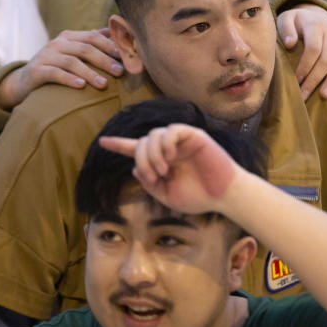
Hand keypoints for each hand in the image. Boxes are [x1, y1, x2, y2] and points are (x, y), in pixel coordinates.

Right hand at [0, 28, 123, 109]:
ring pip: (71, 61)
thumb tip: (118, 33)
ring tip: (104, 84)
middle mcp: (57, 43)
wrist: (25, 80)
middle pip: (85, 48)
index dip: (111, 45)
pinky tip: (81, 86)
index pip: (93, 37)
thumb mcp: (74, 52)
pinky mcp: (37, 70)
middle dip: (104, 59)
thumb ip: (93, 43)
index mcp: (69, 37)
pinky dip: (69, 79)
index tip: (126, 56)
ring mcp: (46, 56)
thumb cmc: (57, 66)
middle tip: (120, 72)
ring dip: (90, 73)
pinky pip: (55, 73)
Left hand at [99, 124, 239, 214]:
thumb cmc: (198, 197)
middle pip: (141, 142)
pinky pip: (171, 130)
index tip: (102, 142)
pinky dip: (166, 143)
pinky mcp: (193, 135)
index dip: (118, 145)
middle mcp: (168, 149)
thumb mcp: (167, 195)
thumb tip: (135, 169)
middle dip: (141, 159)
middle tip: (154, 176)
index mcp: (160, 162)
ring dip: (152, 154)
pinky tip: (171, 157)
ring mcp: (180, 141)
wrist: (223, 195)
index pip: (135, 149)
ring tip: (163, 170)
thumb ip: (149, 183)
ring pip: (153, 135)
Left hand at [277, 4, 326, 99]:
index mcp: (315, 25)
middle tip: (304, 95)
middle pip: (326, 59)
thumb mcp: (286, 19)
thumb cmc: (297, 23)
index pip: (313, 49)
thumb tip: (290, 43)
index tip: (296, 81)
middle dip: (315, 79)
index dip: (305, 67)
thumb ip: (285, 29)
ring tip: (323, 95)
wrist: (316, 15)